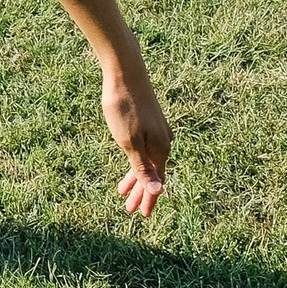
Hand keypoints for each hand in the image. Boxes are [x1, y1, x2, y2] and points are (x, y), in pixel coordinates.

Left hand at [104, 74, 170, 216]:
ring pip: (147, 161)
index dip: (149, 199)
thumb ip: (143, 168)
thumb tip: (159, 192)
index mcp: (160, 149)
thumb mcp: (129, 142)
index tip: (141, 215)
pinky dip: (135, 160)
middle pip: (152, 174)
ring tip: (122, 191)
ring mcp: (158, 131)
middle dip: (141, 192)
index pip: (157, 183)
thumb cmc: (124, 107)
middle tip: (129, 208)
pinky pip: (144, 149)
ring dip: (136, 178)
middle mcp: (164, 142)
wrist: (125, 72)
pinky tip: (129, 162)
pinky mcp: (150, 122)